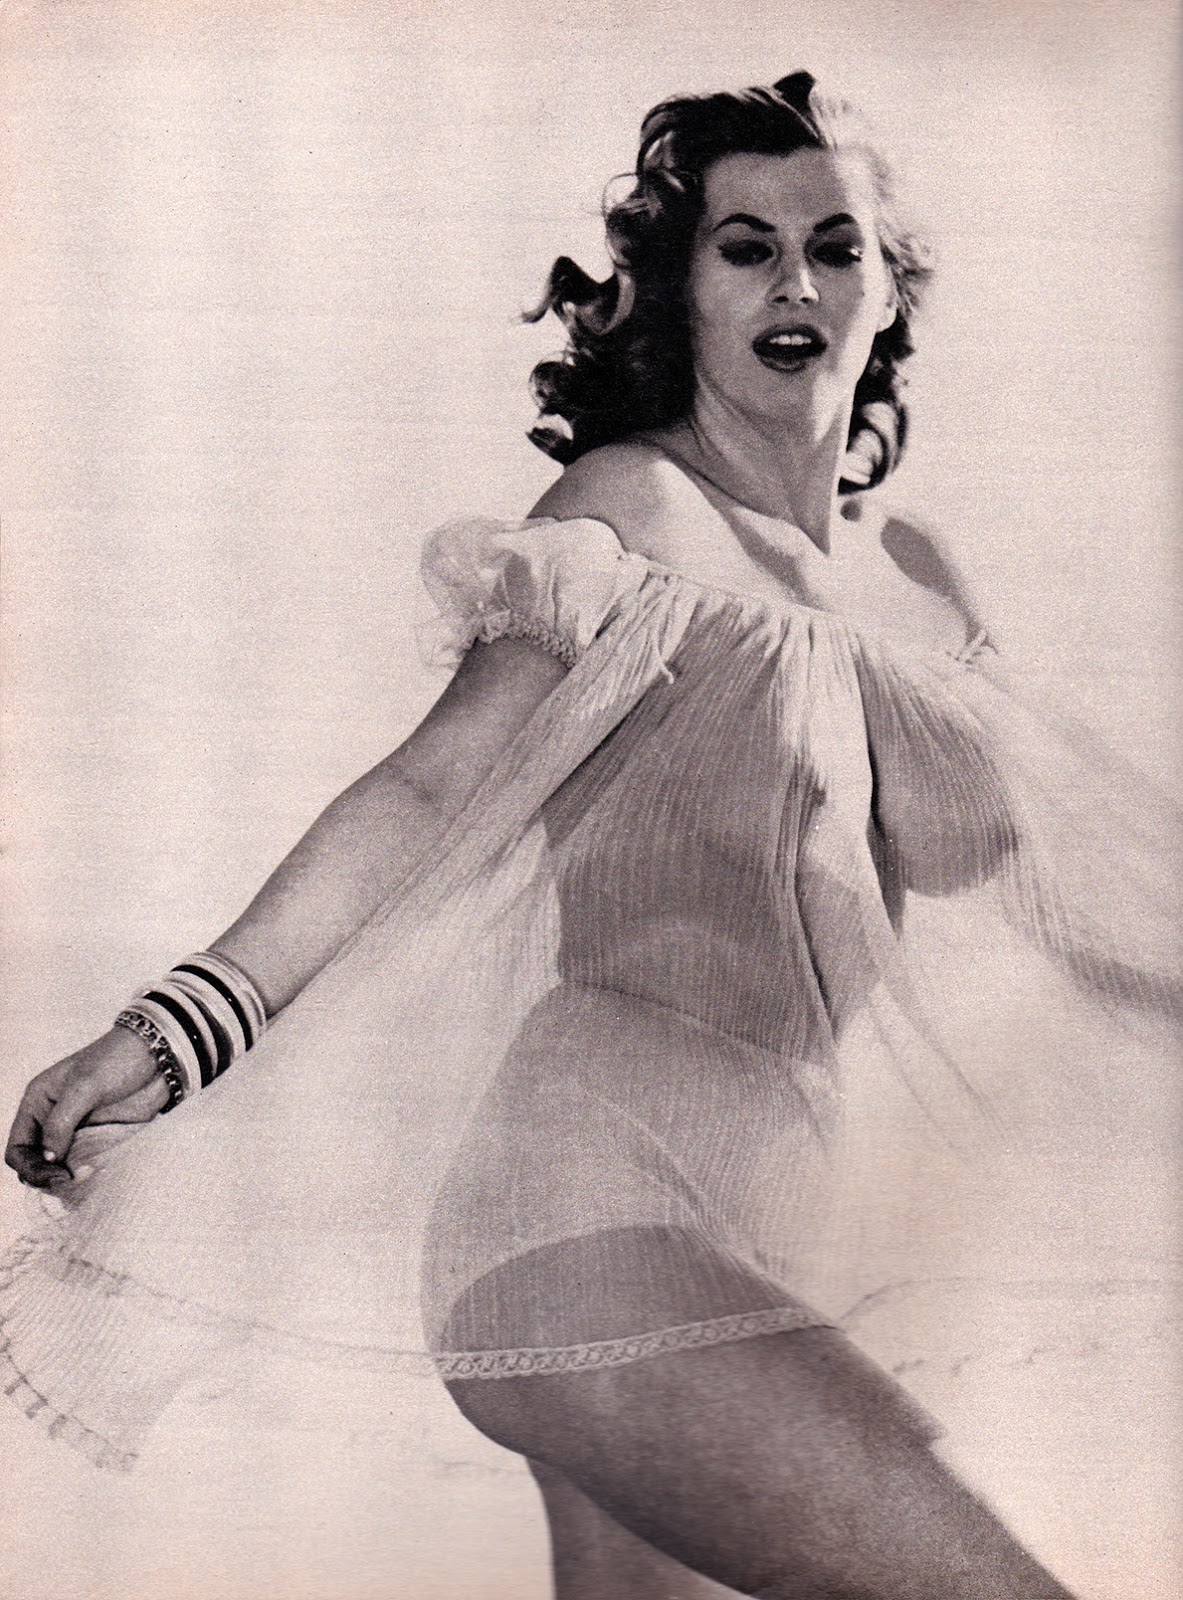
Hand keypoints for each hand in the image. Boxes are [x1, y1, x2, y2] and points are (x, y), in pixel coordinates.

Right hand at [5, 1027, 167, 1188]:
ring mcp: (77, 1133)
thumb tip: (48, 1158)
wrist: (157, 1058)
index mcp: (39, 1104)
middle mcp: (53, 1122)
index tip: (55, 1173)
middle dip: (47, 1178)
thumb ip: (61, 1123)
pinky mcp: (100, 1139)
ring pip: (60, 1170)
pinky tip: (98, 1176)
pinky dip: (88, 1177)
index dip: (29, 1167)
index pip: (18, 1148)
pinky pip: (85, 1166)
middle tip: (69, 1181)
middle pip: (36, 1165)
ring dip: (69, 1181)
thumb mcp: (84, 1086)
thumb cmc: (117, 1060)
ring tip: (86, 1179)